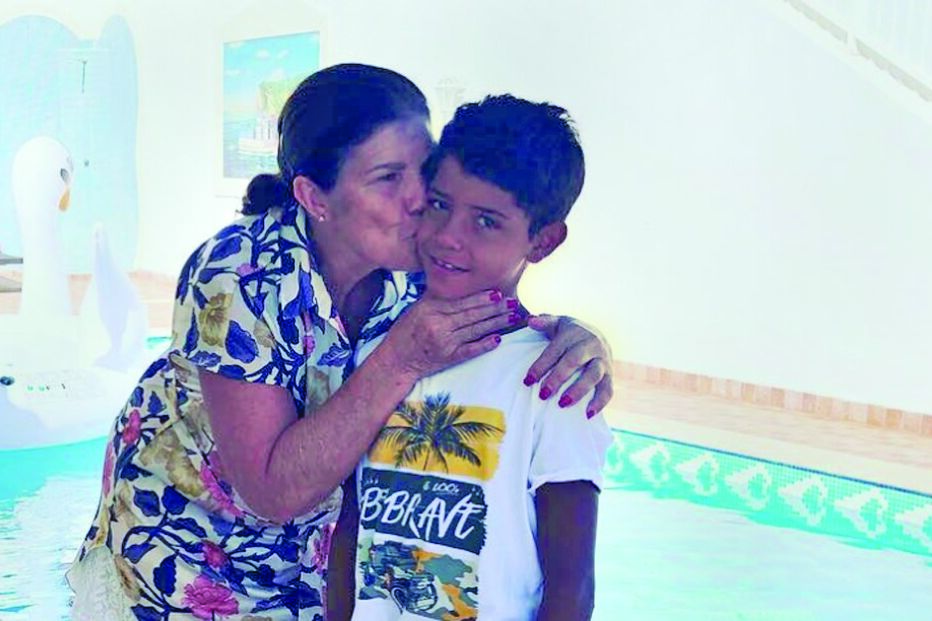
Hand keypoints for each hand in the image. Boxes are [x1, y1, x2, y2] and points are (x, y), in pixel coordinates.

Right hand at [381, 290, 514, 378]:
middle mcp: (437, 324)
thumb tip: (456, 284)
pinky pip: (470, 350)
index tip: (498, 292)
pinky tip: (498, 339)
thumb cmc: (406, 332)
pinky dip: (484, 345)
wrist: (396, 360)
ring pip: (475, 330)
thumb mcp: (416, 308)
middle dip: (495, 308)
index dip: (481, 298)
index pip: (461, 302)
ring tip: (512, 316)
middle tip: (513, 302)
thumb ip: (436, 298)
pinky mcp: (448, 358)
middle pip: (472, 315)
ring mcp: (444, 342)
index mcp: (430, 309)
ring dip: (496, 323)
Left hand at [526, 315, 613, 416]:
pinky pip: (608, 388)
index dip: (541, 366)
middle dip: (557, 378)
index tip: (527, 381)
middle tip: (543, 394)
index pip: (555, 350)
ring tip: (562, 404)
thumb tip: (531, 321)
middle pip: (574, 361)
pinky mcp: (611, 374)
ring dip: (578, 390)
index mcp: (574, 333)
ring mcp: (603, 359)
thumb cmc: (570, 333)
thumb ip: (545, 322)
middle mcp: (590, 345)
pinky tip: (588, 415)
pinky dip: (600, 402)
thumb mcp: (558, 324)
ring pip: (593, 375)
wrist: (597, 335)